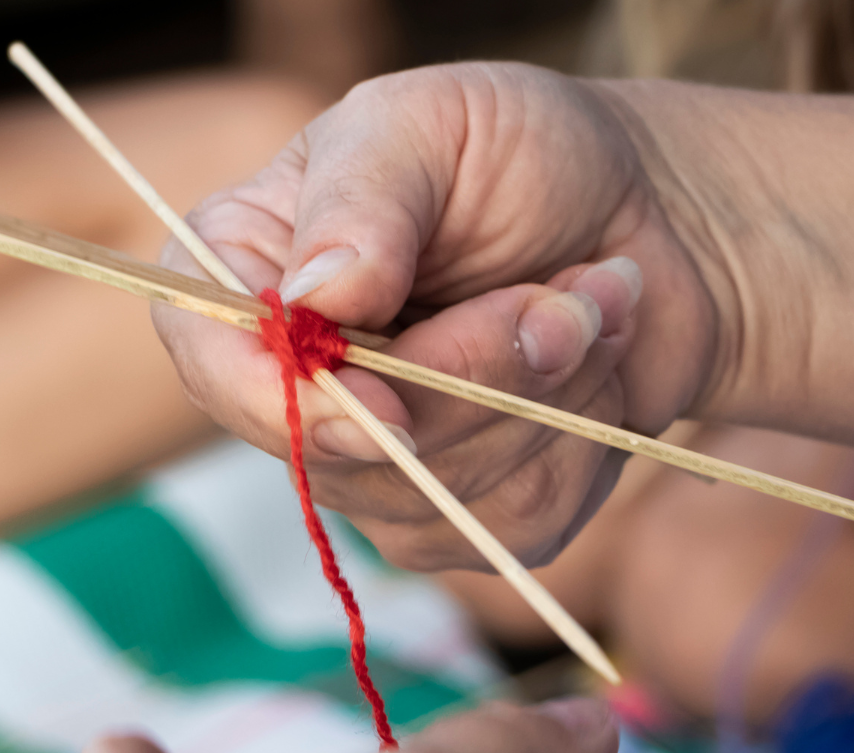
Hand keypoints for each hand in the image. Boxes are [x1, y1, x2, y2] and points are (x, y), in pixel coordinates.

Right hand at [152, 62, 719, 571]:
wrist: (641, 208)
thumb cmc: (514, 150)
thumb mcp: (427, 125)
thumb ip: (363, 201)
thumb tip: (317, 296)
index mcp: (246, 273)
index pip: (212, 361)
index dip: (288, 403)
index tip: (389, 401)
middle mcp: (290, 383)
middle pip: (342, 451)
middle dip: (473, 375)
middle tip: (558, 295)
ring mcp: (371, 464)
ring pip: (439, 497)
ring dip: (545, 394)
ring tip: (588, 302)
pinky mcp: (459, 516)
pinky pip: (512, 526)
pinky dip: (580, 437)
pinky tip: (595, 360)